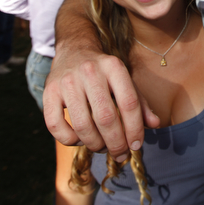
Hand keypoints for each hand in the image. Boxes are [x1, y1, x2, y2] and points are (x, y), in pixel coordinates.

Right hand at [43, 51, 159, 162]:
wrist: (74, 50)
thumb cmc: (104, 73)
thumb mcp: (125, 81)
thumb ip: (141, 103)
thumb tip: (155, 124)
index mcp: (113, 66)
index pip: (129, 103)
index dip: (135, 129)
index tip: (136, 146)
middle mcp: (90, 71)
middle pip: (106, 117)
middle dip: (116, 143)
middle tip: (120, 154)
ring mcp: (67, 80)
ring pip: (82, 125)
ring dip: (95, 144)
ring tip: (102, 147)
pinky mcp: (48, 91)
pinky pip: (56, 126)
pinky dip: (69, 140)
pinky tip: (79, 139)